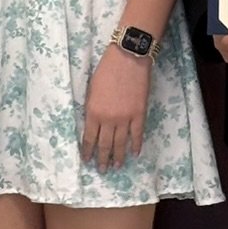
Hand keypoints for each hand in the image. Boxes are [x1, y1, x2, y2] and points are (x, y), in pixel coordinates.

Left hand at [81, 48, 152, 169]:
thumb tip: (92, 123)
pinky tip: (135, 153)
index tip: (87, 160)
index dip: (88, 151)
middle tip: (102, 170)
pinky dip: (136, 145)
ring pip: (120, 143)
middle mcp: (108, 119)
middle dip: (102, 159)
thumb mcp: (91, 89)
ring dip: (118, 156)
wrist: (128, 58)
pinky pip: (137, 134)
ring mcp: (125, 118)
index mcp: (93, 112)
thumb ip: (92, 108)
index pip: (89, 138)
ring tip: (117, 166)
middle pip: (104, 144)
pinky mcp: (139, 114)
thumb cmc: (106, 70)